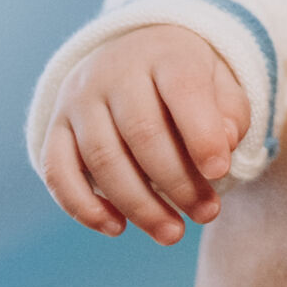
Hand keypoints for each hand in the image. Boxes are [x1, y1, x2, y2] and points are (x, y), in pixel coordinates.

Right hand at [43, 25, 251, 243]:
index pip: (183, 89)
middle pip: (142, 132)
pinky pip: (58, 171)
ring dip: (138, 205)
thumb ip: (230, 112)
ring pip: (102, 159)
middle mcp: (115, 72)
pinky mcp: (55, 127)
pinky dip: (83, 206)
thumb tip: (225, 145)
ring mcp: (79, 99)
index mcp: (164, 54)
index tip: (220, 173)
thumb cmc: (186, 81)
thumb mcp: (219, 82)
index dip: (201, 135)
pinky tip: (117, 228)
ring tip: (172, 233)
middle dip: (177, 182)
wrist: (132, 53)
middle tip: (206, 214)